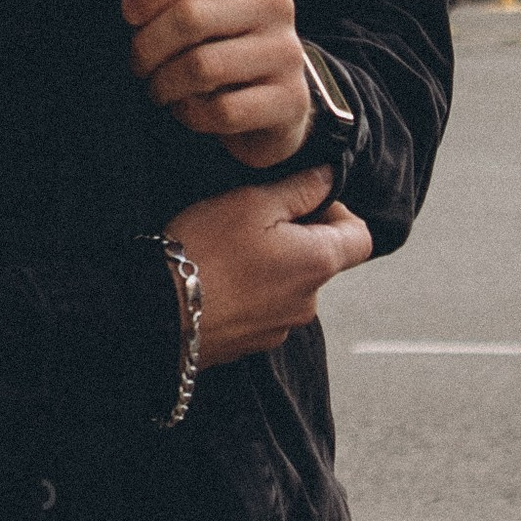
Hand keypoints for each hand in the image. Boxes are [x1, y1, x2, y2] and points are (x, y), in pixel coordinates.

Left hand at [124, 0, 312, 167]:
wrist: (272, 99)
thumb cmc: (221, 41)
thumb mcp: (199, 2)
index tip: (130, 14)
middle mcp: (274, 3)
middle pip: (190, 16)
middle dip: (148, 46)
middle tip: (139, 63)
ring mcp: (287, 52)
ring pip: (202, 67)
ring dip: (165, 84)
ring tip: (160, 87)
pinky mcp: (290, 100)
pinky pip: (223, 110)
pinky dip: (193, 114)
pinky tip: (190, 108)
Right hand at [168, 165, 372, 368]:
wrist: (159, 312)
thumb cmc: (206, 249)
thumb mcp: (253, 201)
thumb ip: (300, 189)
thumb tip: (329, 178)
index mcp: (318, 263)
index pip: (361, 237)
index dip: (338, 210)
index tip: (303, 198)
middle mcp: (310, 302)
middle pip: (323, 258)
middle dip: (297, 234)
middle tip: (254, 217)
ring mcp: (283, 327)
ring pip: (292, 282)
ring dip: (273, 263)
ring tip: (230, 248)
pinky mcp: (255, 343)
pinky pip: (267, 306)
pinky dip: (252, 289)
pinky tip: (220, 277)